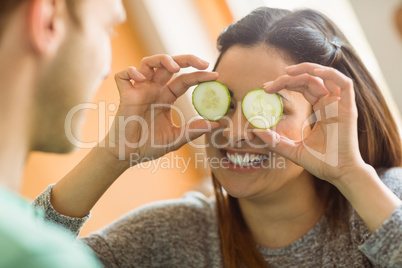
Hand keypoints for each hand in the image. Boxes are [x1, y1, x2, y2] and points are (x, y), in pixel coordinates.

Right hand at [103, 54, 218, 166]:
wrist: (128, 156)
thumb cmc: (149, 146)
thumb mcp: (176, 138)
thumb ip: (194, 130)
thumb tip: (218, 125)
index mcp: (166, 97)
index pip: (185, 80)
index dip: (200, 76)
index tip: (215, 76)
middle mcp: (154, 90)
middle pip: (170, 64)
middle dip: (187, 59)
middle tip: (204, 63)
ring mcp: (139, 90)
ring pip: (148, 62)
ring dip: (162, 59)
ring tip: (175, 67)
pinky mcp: (124, 95)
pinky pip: (123, 76)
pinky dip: (131, 72)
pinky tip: (141, 78)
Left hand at [254, 62, 364, 182]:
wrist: (339, 174)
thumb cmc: (321, 163)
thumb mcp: (292, 149)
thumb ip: (275, 140)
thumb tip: (254, 132)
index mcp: (320, 110)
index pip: (302, 88)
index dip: (284, 84)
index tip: (266, 89)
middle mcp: (330, 104)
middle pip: (309, 80)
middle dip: (287, 79)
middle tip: (268, 86)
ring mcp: (340, 105)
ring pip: (325, 76)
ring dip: (306, 70)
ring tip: (286, 72)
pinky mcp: (348, 108)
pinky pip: (344, 83)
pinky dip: (330, 74)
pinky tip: (312, 72)